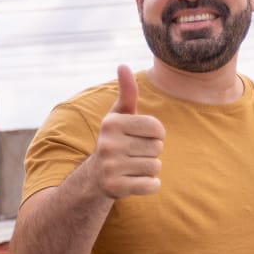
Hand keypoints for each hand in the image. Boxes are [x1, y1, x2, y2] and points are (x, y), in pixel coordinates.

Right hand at [89, 65, 165, 198]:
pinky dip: (150, 185)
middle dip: (152, 152)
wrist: (96, 177)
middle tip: (134, 155)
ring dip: (150, 169)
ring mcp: (110, 167)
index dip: (156, 134)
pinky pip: (152, 185)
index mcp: (112, 123)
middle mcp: (108, 144)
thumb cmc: (116, 140)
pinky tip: (135, 181)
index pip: (157, 127)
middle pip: (157, 147)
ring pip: (155, 166)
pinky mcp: (116, 188)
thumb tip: (123, 65)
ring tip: (133, 167)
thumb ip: (127, 92)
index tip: (141, 138)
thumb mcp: (119, 116)